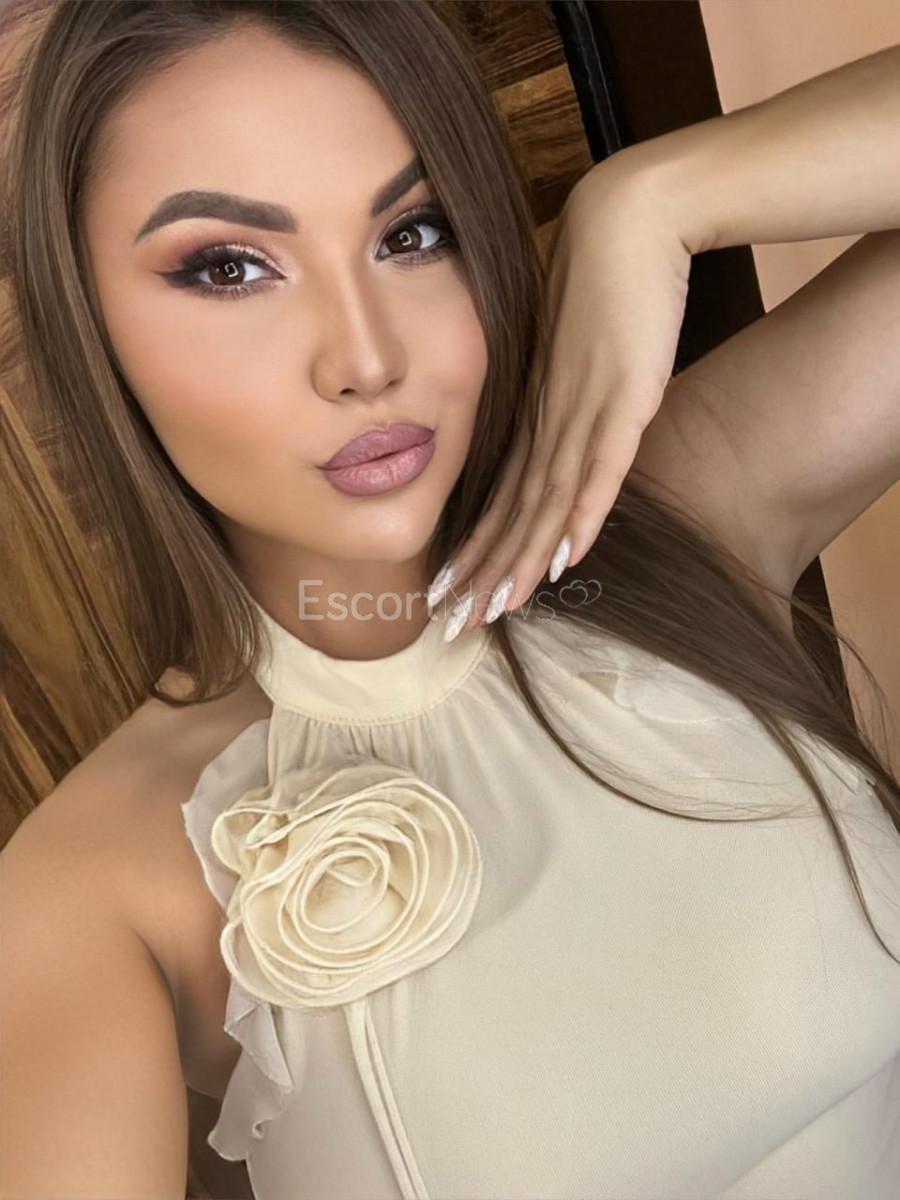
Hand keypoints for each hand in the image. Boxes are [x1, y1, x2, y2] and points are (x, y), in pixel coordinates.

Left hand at [428, 153, 692, 638]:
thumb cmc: (603, 281)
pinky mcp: (624, 400)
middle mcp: (551, 421)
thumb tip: (564, 423)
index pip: (503, 495)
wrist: (628, 221)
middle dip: (482, 572)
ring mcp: (584, 412)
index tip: (449, 589)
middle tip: (450, 625)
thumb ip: (570, 397)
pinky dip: (581, 517)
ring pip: (545, 504)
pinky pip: (599, 470)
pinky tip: (564, 559)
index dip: (476, 547)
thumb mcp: (581, 353)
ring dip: (519, 562)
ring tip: (492, 612)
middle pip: (512, 512)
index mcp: (539, 413)